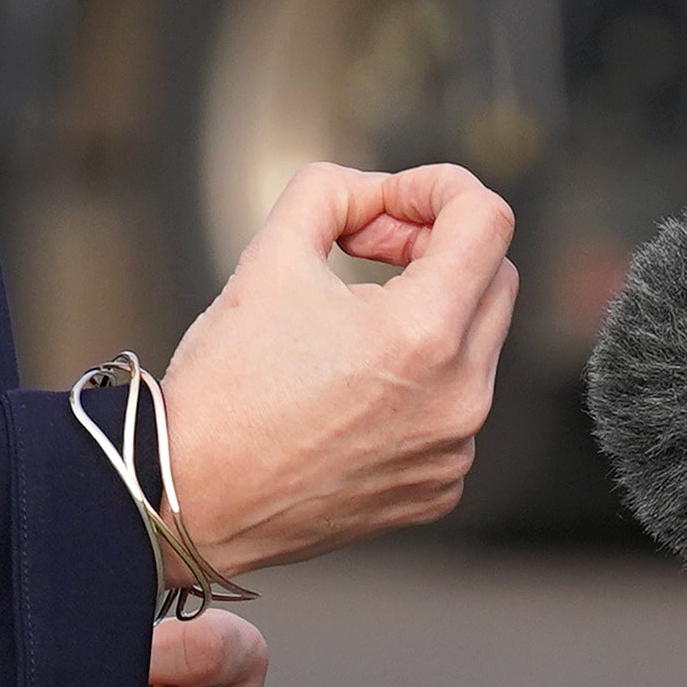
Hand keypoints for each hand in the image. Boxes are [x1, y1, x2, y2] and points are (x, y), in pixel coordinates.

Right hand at [154, 161, 517, 579]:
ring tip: (349, 324)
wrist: (191, 500)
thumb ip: (332, 192)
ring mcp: (453, 450)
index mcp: (424, 334)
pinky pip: (454, 408)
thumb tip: (376, 196)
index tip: (389, 205)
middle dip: (436, 245)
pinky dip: (421, 382)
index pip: (488, 219)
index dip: (438, 187)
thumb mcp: (270, 256)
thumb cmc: (225, 390)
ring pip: (477, 345)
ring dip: (431, 313)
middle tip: (365, 249)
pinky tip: (352, 388)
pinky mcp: (438, 488)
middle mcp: (458, 397)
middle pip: (495, 277)